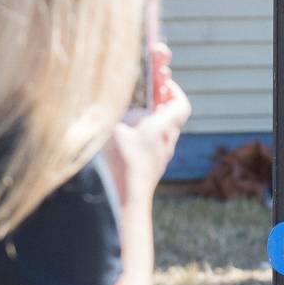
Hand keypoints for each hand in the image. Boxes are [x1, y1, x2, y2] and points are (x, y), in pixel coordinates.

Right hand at [103, 71, 190, 206]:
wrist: (125, 202)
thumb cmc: (118, 163)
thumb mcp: (109, 128)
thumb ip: (108, 108)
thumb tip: (102, 92)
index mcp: (161, 127)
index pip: (181, 104)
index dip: (174, 91)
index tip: (162, 82)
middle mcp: (166, 143)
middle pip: (172, 117)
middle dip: (160, 104)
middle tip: (144, 95)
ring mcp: (161, 158)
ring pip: (164, 134)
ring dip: (153, 122)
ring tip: (132, 116)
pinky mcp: (152, 170)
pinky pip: (154, 148)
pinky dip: (146, 138)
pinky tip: (126, 140)